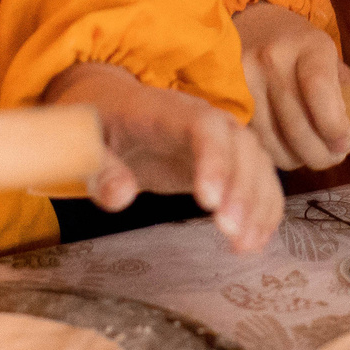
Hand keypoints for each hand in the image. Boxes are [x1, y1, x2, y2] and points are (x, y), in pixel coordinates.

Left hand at [42, 62, 281, 252]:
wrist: (113, 104)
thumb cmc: (100, 124)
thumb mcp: (85, 142)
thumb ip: (99, 168)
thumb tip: (121, 196)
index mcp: (166, 111)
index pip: (202, 126)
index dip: (214, 160)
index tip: (209, 202)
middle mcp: (204, 120)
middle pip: (239, 145)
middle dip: (241, 189)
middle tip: (230, 232)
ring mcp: (221, 140)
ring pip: (256, 162)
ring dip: (258, 204)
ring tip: (245, 245)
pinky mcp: (228, 162)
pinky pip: (257, 179)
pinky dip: (263, 208)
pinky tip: (254, 240)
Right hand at [233, 2, 349, 171]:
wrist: (252, 23)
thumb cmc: (300, 48)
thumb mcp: (328, 57)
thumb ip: (348, 91)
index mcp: (308, 44)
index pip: (318, 89)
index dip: (333, 125)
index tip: (344, 144)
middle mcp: (272, 58)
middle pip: (297, 124)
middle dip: (321, 153)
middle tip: (333, 157)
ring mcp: (244, 78)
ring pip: (275, 141)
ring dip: (298, 159)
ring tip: (310, 153)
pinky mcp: (227, 99)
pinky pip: (255, 142)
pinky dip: (275, 154)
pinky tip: (286, 147)